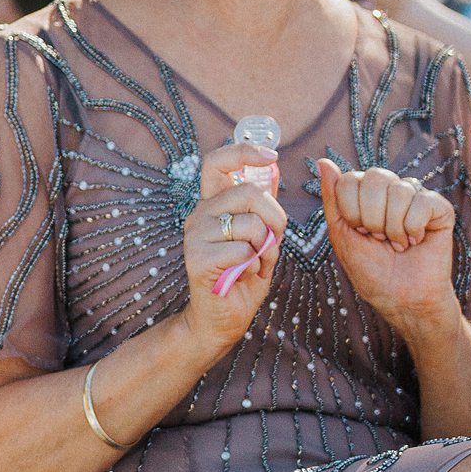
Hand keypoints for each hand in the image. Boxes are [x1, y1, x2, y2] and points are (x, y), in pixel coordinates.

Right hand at [178, 142, 283, 352]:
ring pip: (251, 224)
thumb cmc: (242, 277)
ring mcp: (194, 236)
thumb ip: (262, 205)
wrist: (222, 320)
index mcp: (212, 204)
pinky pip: (243, 250)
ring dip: (267, 249)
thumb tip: (272, 167)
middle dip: (275, 218)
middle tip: (272, 242)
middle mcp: (199, 214)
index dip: (243, 151)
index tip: (270, 155)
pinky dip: (254, 265)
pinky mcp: (196, 259)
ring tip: (255, 264)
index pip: (217, 162)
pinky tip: (242, 276)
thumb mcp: (260, 237)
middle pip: (248, 192)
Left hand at [317, 155, 458, 336]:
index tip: (358, 232)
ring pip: (400, 190)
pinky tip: (415, 241)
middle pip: (375, 177)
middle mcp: (389, 189)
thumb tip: (324, 162)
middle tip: (378, 238)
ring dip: (393, 227)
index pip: (350, 179)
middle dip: (371, 217)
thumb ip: (333, 198)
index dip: (351, 211)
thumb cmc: (370, 268)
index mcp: (364, 192)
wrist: (401, 297)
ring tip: (397, 243)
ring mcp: (415, 197)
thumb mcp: (341, 233)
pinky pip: (423, 201)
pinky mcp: (439, 209)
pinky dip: (413, 227)